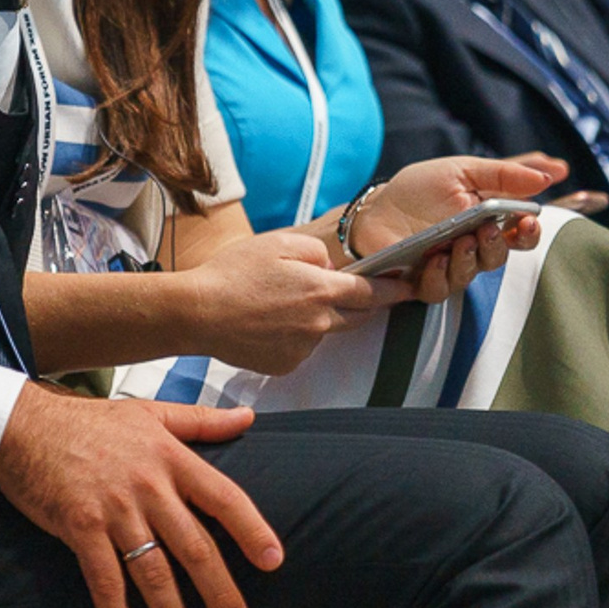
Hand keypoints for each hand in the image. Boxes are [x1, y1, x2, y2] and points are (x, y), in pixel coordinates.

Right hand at [0, 386, 280, 607]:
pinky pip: (104, 578)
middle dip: (218, 587)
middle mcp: (148, 484)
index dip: (251, 529)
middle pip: (194, 544)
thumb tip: (248, 418)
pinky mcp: (80, 526)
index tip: (273, 560)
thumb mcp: (151, 412)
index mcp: (171, 457)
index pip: (223, 496)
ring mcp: (114, 508)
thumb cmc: (91, 422)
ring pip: (152, 569)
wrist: (25, 425)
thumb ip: (201, 420)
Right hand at [175, 230, 408, 373]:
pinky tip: (266, 323)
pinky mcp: (285, 365)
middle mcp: (318, 324)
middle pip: (356, 317)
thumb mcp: (277, 242)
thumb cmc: (233, 272)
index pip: (372, 293)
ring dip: (317, 319)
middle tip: (346, 291)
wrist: (197, 312)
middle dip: (361, 305)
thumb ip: (315, 252)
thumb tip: (332, 266)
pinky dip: (293, 336)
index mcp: (320, 290)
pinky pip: (301, 348)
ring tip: (278, 304)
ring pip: (324, 332)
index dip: (395, 290)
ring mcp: (302, 348)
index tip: (411, 288)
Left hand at [353, 156, 555, 301]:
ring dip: (469, 258)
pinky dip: (441, 275)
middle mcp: (473, 247)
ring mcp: (449, 266)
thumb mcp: (461, 171)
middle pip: (499, 256)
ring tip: (460, 240)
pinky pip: (440, 289)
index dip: (529, 232)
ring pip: (472, 273)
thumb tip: (552, 173)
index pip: (520, 235)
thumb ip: (505, 174)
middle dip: (497, 245)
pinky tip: (435, 258)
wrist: (374, 206)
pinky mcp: (424, 281)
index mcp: (487, 221)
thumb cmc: (419, 189)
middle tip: (486, 230)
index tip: (529, 221)